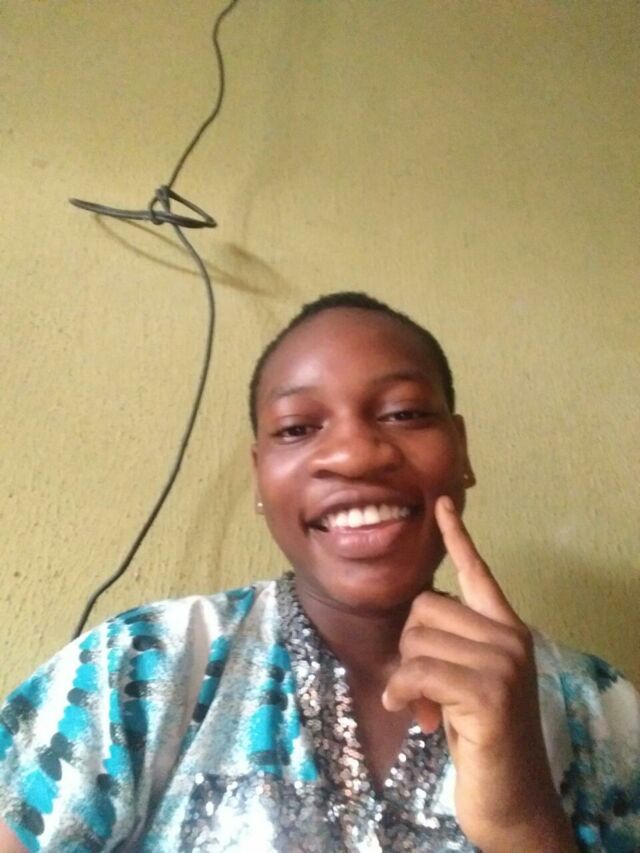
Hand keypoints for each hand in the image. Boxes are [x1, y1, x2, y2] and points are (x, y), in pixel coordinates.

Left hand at [382, 496, 575, 851]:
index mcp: (505, 630)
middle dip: (410, 647)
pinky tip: (417, 716)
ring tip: (425, 708)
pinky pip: (420, 670)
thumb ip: (449, 648)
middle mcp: (510, 637)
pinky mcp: (489, 692)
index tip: (441, 503)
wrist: (511, 801)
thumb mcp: (463, 684)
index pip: (478, 571)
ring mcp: (503, 663)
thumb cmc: (482, 740)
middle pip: (425, 606)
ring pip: (418, 638)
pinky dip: (405, 692)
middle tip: (422, 688)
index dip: (457, 536)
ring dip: (407, 677)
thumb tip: (413, 630)